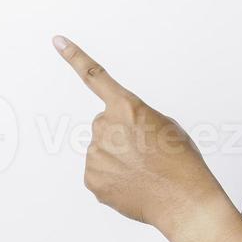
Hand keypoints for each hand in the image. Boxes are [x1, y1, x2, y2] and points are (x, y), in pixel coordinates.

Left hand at [52, 34, 226, 240]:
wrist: (183, 200)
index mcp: (127, 107)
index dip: (74, 57)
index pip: (95, 76)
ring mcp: (96, 154)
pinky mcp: (91, 178)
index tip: (58, 41)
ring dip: (117, 159)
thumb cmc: (181, 163)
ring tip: (142, 171)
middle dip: (120, 136)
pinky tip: (132, 183)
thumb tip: (121, 133)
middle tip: (145, 153)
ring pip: (102, 151)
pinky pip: (98, 173)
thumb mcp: (166, 126)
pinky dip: (112, 178)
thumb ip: (136, 118)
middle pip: (105, 125)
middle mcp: (106, 127)